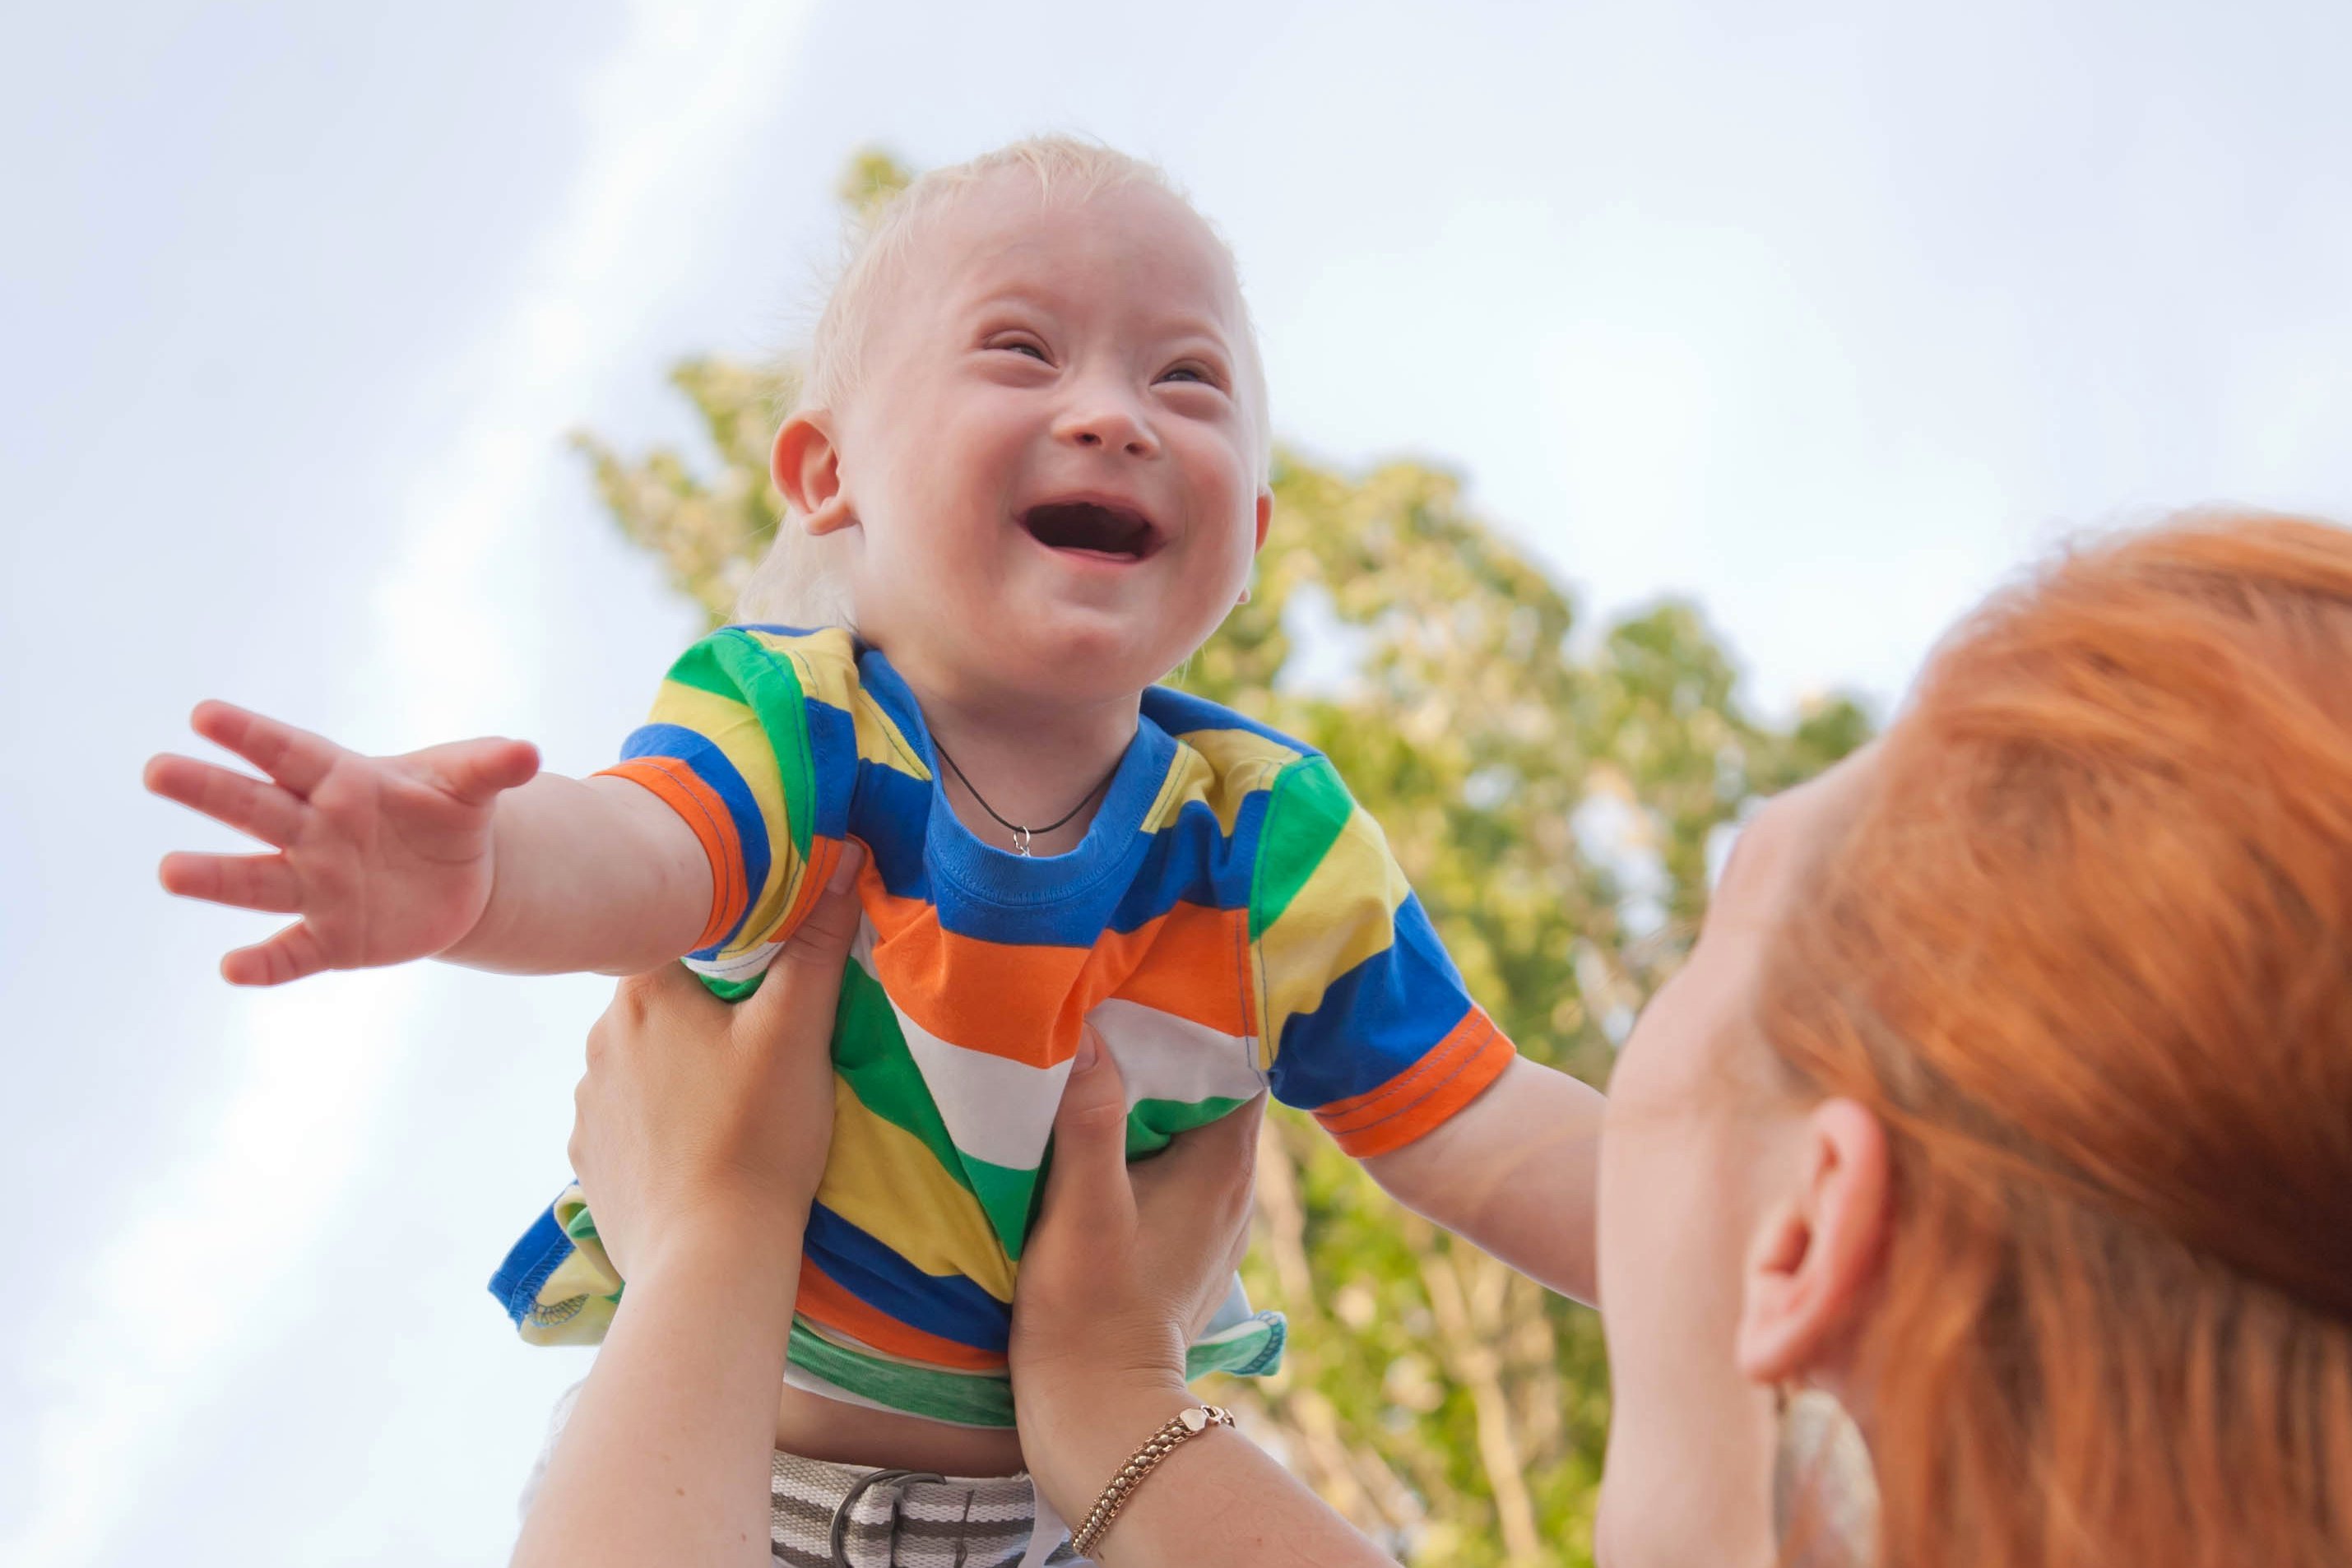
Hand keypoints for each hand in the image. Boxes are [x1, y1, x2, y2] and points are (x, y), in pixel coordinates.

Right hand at [144, 700, 539, 984]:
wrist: (459, 878)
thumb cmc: (446, 814)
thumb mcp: (471, 784)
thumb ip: (492, 767)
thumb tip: (529, 754)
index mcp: (342, 781)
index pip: (290, 753)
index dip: (249, 735)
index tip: (204, 714)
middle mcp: (315, 831)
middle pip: (255, 808)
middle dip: (208, 791)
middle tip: (158, 771)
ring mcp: (317, 886)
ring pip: (257, 881)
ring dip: (215, 877)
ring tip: (170, 870)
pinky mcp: (332, 939)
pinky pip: (291, 952)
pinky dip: (264, 962)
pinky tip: (234, 968)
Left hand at [567, 843, 865, 1282]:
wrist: (708, 1257)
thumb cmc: (756, 1134)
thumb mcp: (799, 1031)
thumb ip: (817, 944)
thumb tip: (844, 857)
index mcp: (643, 994)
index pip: (674, 935)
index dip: (721, 942)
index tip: (762, 965)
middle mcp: (599, 1041)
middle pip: (657, 998)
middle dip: (702, 1009)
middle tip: (759, 1036)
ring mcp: (587, 1104)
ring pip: (639, 1059)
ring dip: (676, 1066)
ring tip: (731, 1098)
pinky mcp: (590, 1160)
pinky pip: (625, 1118)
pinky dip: (657, 1121)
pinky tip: (697, 1143)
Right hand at [1010, 1032, 1263, 1507]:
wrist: (1096, 1414)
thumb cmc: (1088, 1312)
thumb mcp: (1083, 1209)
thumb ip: (1089, 1121)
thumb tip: (1090, 1033)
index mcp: (1224, 1166)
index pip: (1241, 1060)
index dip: (1205, 1017)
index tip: (1155, 981)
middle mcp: (1235, 1189)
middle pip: (1215, 1089)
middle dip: (1170, 1048)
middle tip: (1114, 1002)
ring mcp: (1214, 1222)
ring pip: (1193, 1129)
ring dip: (1153, 1096)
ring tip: (1100, 1055)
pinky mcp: (1186, 1247)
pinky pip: (1176, 1167)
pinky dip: (1145, 1140)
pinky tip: (1099, 1133)